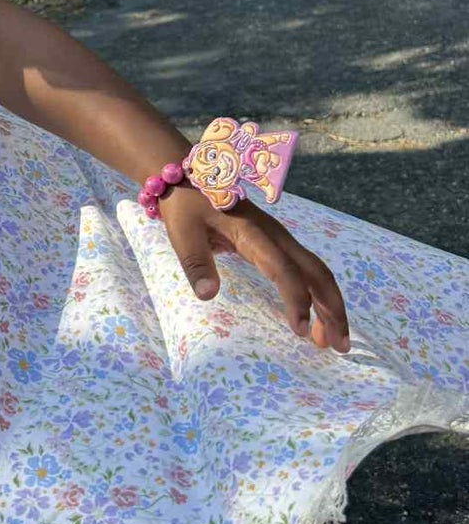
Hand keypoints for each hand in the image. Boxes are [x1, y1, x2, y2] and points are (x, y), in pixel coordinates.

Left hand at [158, 187, 350, 352]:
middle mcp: (275, 236)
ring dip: (330, 305)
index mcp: (253, 234)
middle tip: (341, 346)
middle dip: (333, 309)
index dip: (297, 299)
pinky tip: (316, 319)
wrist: (187, 178)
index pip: (284, 269)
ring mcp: (279, 239)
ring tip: (334, 343)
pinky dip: (317, 296)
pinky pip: (305, 270)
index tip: (301, 331)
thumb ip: (196, 263)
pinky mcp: (276, 244)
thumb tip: (209, 295)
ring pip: (316, 272)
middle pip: (317, 272)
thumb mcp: (183, 234)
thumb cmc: (185, 207)